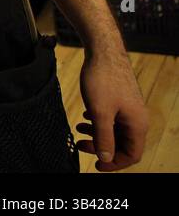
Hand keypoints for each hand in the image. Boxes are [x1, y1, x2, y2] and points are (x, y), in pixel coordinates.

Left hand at [76, 46, 147, 170]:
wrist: (103, 51)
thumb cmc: (103, 79)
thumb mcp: (100, 112)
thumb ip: (103, 137)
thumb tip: (105, 157)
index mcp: (137, 124)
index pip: (132, 155)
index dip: (114, 163)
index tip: (95, 164)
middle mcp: (136, 118)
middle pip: (122, 143)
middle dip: (101, 147)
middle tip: (80, 145)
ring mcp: (129, 108)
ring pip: (115, 129)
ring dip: (97, 133)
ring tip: (78, 129)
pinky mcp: (120, 99)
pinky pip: (111, 117)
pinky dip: (98, 120)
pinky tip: (84, 115)